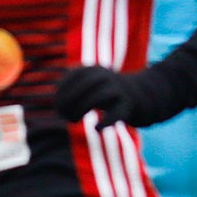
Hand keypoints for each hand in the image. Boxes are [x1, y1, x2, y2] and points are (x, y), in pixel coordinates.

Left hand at [52, 66, 178, 128]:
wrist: (140, 95)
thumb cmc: (104, 94)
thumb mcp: (86, 87)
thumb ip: (70, 93)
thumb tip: (59, 107)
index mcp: (93, 69)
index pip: (72, 77)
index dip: (61, 93)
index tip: (57, 107)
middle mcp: (106, 76)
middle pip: (84, 86)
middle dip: (69, 101)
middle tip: (64, 116)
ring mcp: (118, 89)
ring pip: (98, 97)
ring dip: (81, 109)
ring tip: (73, 120)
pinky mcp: (128, 105)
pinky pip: (116, 114)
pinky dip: (105, 122)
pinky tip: (96, 128)